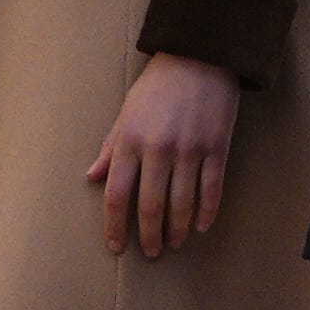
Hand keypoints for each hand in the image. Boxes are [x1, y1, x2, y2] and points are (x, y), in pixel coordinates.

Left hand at [87, 54, 240, 256]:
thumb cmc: (158, 85)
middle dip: (148, 235)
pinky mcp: (217, 147)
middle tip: (151, 253)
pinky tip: (201, 226)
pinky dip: (207, 212)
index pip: (117, 194)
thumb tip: (92, 178)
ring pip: (182, 203)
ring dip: (177, 229)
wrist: (200, 57)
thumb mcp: (126, 113)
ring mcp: (190, 149)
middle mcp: (158, 148)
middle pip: (150, 205)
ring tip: (175, 243)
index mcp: (130, 140)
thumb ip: (111, 148)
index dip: (114, 225)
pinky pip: (212, 189)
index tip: (116, 246)